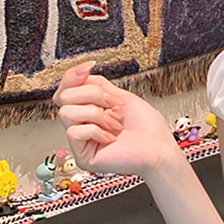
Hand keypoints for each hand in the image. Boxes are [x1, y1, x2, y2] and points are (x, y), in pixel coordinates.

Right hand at [54, 61, 177, 177]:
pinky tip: (111, 138)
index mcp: (90, 109)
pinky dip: (95, 131)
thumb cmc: (146, 126)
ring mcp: (81, 140)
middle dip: (93, 94)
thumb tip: (82, 69)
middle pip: (65, 97)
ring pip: (66, 113)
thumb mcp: (120, 96)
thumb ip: (97, 84)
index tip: (88, 67)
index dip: (72, 77)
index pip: (67, 89)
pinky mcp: (82, 156)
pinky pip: (74, 132)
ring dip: (96, 114)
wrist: (158, 148)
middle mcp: (83, 123)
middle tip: (116, 104)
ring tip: (115, 123)